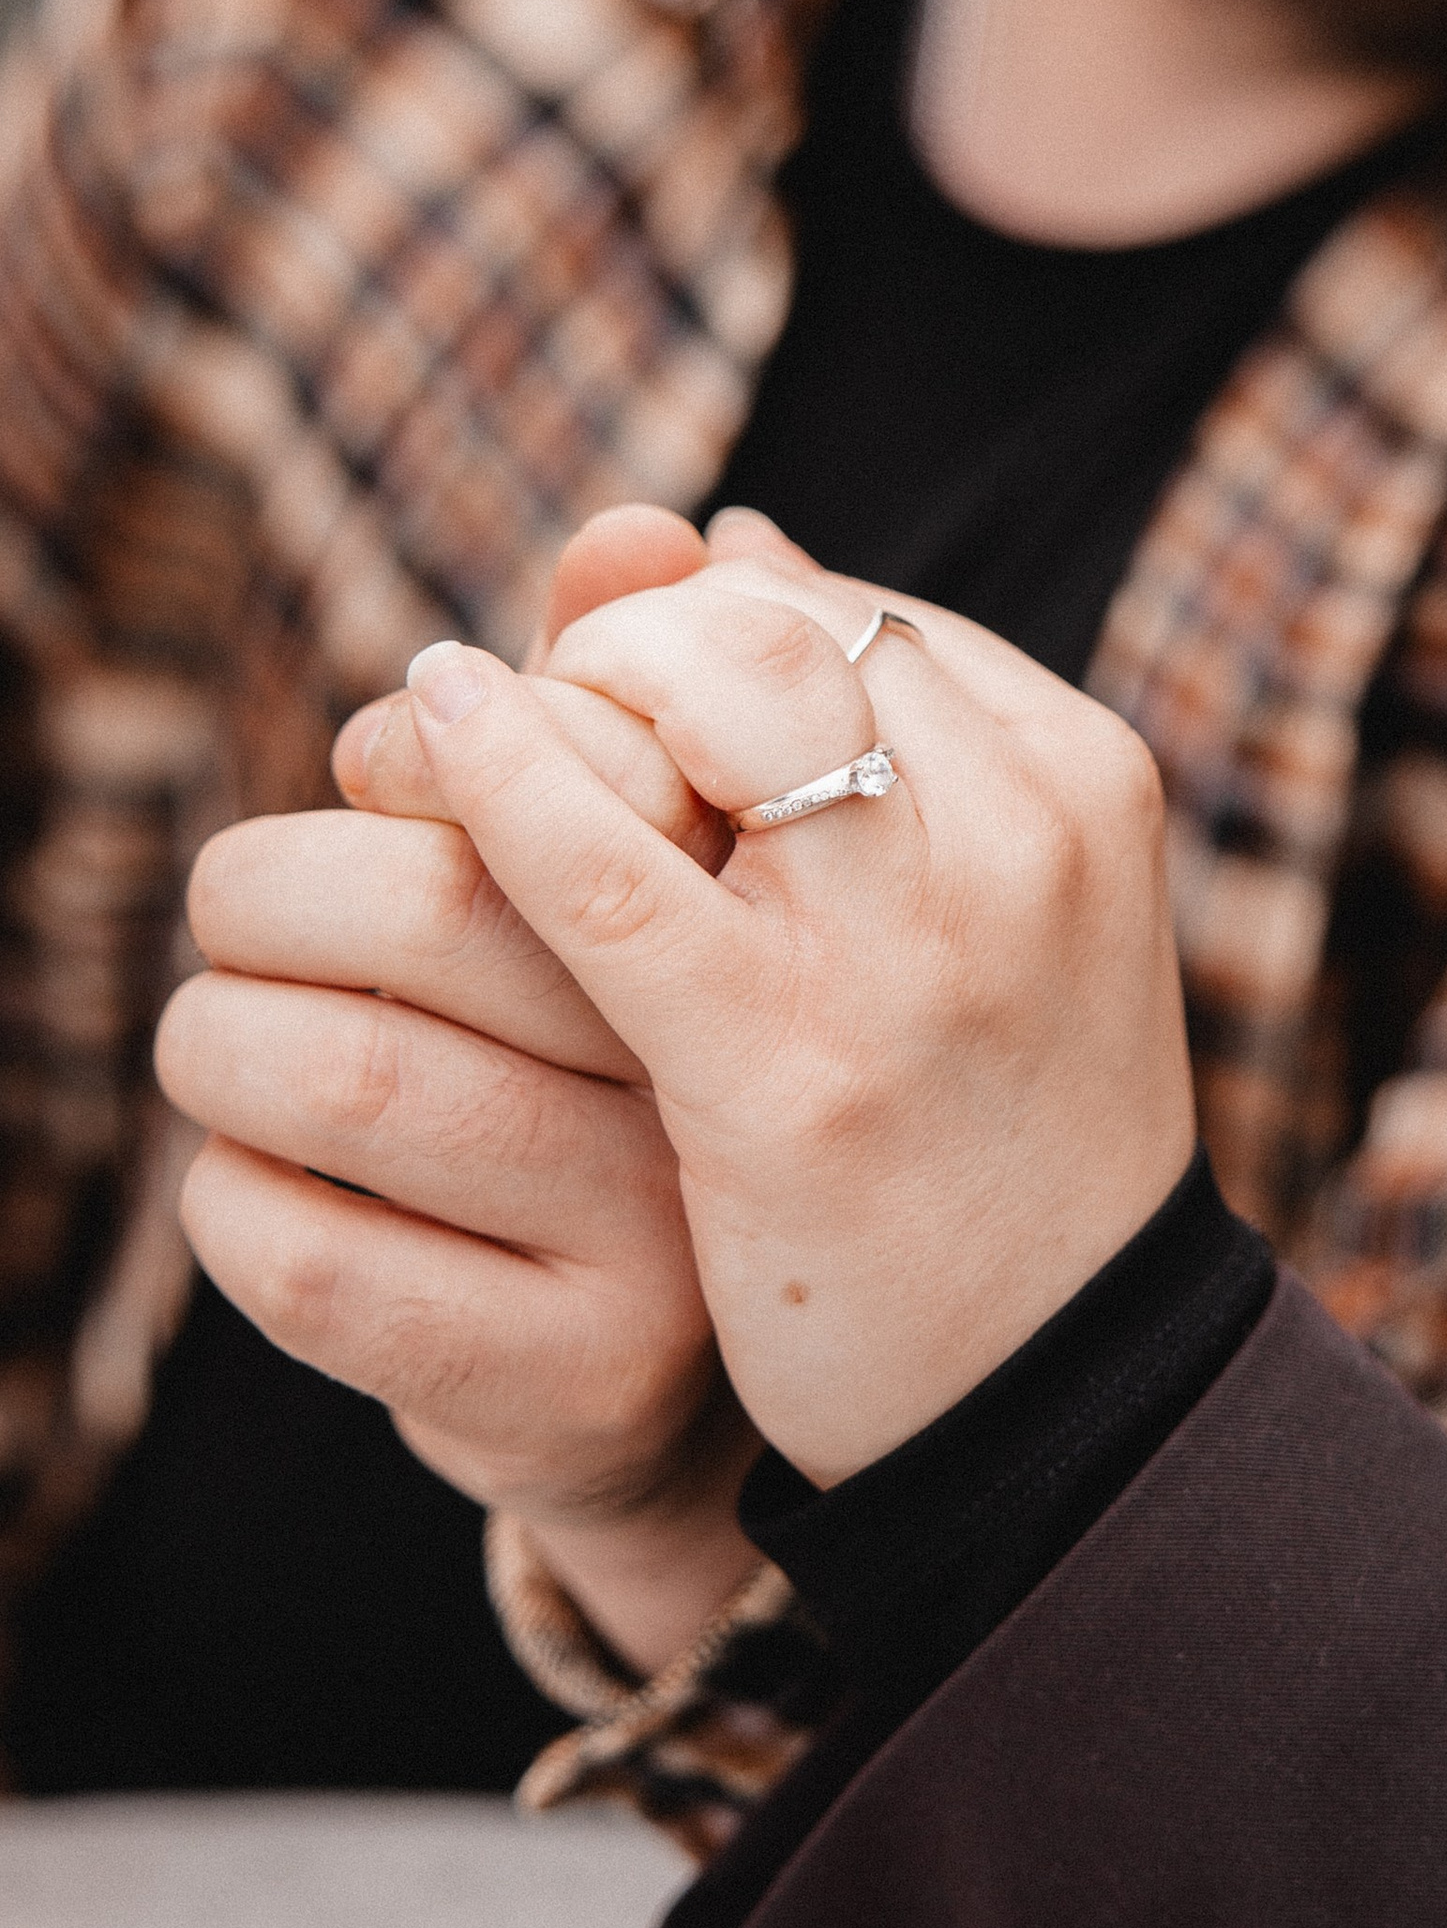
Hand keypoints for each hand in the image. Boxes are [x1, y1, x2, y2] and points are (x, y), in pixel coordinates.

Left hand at [159, 786, 761, 1680]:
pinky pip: (317, 1262)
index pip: (566, 777)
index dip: (411, 754)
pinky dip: (226, 1198)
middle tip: (237, 911)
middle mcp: (727, 1082)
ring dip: (217, 1041)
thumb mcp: (630, 884)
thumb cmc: (611, 1067)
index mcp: (747, 923)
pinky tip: (250, 1177)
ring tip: (220, 1040)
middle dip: (266, 886)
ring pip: (350, 1081)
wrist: (686, 1376)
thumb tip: (621, 542)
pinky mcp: (572, 1386)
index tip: (371, 774)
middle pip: (438, 908)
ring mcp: (666, 1250)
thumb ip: (601, 717)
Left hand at [379, 517, 1197, 1486]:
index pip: (854, 613)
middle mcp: (1017, 841)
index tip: (614, 668)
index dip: (704, 614)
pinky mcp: (787, 1069)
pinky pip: (610, 875)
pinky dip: (502, 779)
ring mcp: (912, 955)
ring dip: (558, 686)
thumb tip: (723, 540)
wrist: (1067, 1388)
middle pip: (777, 631)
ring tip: (454, 719)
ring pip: (701, 701)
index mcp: (1081, 781)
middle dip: (630, 638)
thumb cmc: (1005, 1133)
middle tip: (543, 701)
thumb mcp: (994, 906)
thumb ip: (876, 731)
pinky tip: (424, 741)